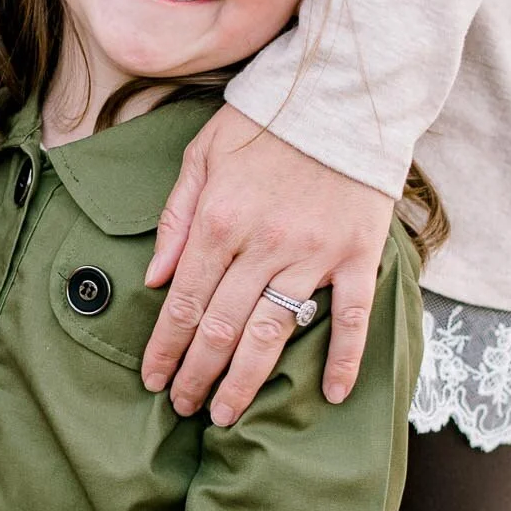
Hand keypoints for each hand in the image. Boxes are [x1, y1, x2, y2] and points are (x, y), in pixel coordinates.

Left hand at [141, 106, 393, 424]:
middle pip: (220, 328)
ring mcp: (312, 254)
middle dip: (196, 375)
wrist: (341, 94)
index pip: (181, 301)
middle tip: (183, 407)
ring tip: (226, 415)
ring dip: (245, 381)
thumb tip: (152, 278)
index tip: (153, 379)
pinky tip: (329, 395)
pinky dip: (342, 359)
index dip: (164, 348)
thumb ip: (175, 217)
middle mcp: (261, 245)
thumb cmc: (266, 122)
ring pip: (273, 334)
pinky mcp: (357, 255)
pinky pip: (351, 317)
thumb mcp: (202, 155)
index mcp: (218, 222)